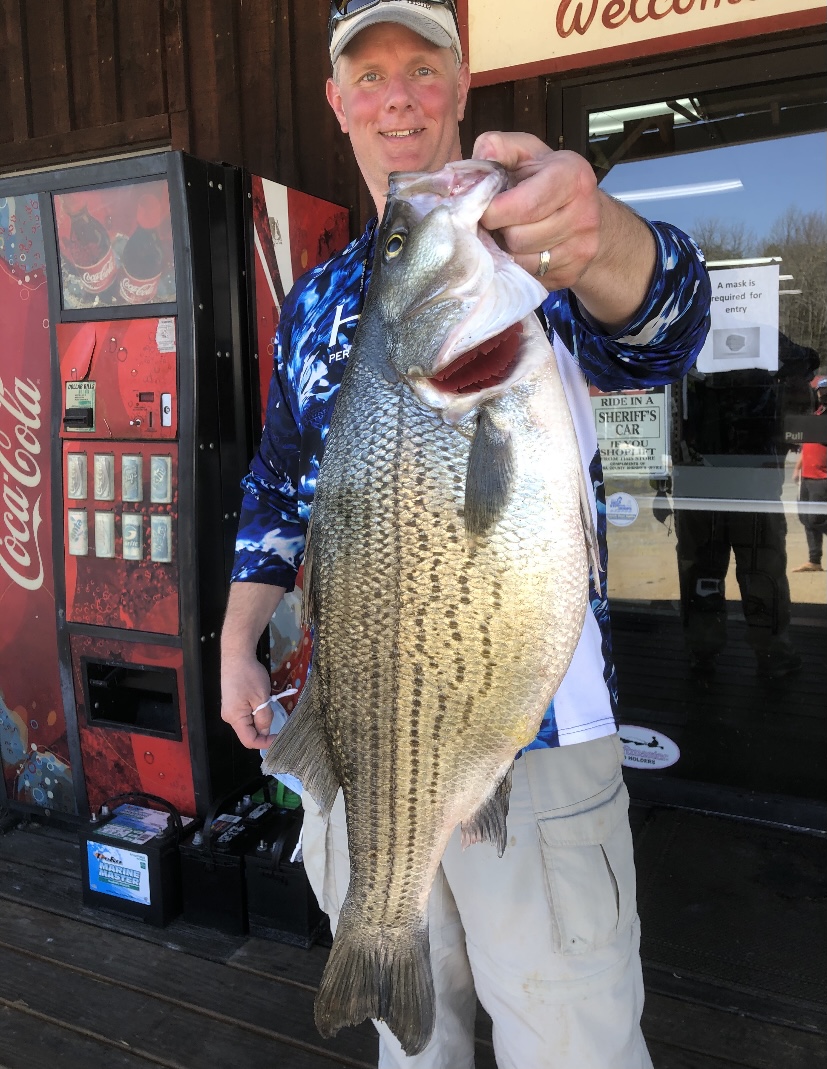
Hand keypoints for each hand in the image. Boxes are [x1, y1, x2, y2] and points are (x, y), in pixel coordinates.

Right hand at [220, 651, 273, 749]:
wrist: (237, 655)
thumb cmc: (249, 675)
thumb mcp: (262, 698)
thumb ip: (264, 718)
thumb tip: (266, 732)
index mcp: (235, 718)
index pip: (249, 740)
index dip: (265, 743)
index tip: (279, 737)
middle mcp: (230, 717)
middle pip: (248, 733)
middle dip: (264, 730)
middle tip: (279, 721)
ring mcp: (230, 709)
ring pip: (248, 723)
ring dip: (261, 719)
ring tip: (270, 706)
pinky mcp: (233, 702)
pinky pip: (246, 714)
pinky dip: (257, 712)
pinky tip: (263, 702)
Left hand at [472, 131, 655, 329]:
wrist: (588, 214)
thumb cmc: (548, 179)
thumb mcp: (528, 153)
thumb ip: (500, 147)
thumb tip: (481, 155)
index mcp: (572, 177)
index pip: (525, 205)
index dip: (494, 211)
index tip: (484, 209)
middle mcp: (583, 215)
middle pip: (519, 237)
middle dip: (499, 231)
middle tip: (497, 222)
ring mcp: (581, 249)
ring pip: (521, 262)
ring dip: (506, 250)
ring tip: (508, 234)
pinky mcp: (571, 274)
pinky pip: (529, 277)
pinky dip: (517, 266)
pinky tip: (521, 249)